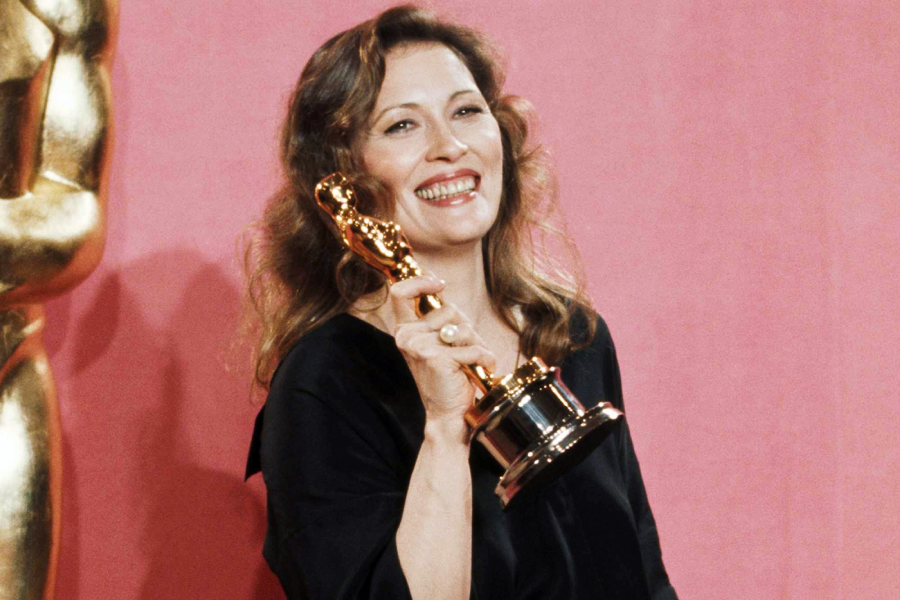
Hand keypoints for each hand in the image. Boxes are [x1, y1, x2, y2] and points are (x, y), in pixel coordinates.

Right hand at [390, 276, 496, 423]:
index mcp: (405, 330)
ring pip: (464, 328)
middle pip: (450, 309)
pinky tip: (483, 369)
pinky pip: (474, 348)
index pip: (401, 293)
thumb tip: (441, 286)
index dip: (421, 282)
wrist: (447, 414)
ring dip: (477, 344)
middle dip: (467, 328)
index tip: (439, 284)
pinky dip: (485, 358)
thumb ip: (438, 318)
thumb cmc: (447, 376)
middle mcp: (408, 336)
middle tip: (467, 350)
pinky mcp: (437, 358)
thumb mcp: (438, 343)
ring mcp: (420, 347)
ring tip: (472, 362)